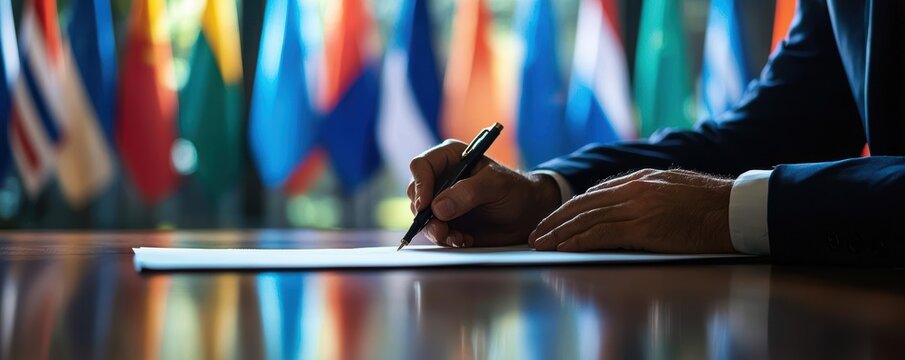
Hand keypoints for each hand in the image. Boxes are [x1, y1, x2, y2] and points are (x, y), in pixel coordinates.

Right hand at [408, 140, 560, 246]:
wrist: (528, 214)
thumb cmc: (515, 190)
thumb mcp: (496, 185)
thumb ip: (467, 193)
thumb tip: (437, 208)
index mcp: (450, 158)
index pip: (421, 166)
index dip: (420, 185)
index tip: (426, 205)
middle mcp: (441, 179)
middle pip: (416, 194)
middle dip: (425, 215)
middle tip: (442, 229)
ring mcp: (442, 202)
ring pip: (422, 217)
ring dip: (436, 231)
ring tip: (459, 237)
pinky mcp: (447, 222)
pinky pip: (435, 233)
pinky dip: (447, 239)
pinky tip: (465, 240)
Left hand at [528, 169, 735, 252]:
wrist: (734, 209)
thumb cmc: (710, 201)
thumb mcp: (673, 185)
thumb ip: (646, 190)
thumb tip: (623, 200)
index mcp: (639, 179)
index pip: (594, 194)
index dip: (569, 209)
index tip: (553, 220)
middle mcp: (633, 190)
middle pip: (582, 205)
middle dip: (554, 221)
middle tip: (535, 234)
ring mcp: (637, 208)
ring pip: (586, 220)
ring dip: (559, 234)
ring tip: (541, 245)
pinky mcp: (643, 228)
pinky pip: (602, 235)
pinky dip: (579, 241)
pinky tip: (564, 249)